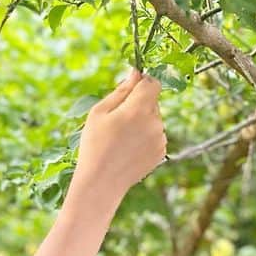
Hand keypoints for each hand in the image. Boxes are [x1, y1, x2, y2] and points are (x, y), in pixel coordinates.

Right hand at [75, 68, 166, 197]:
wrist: (102, 182)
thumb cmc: (95, 145)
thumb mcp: (100, 112)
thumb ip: (121, 90)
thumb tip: (136, 73)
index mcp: (139, 109)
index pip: (153, 83)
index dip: (142, 83)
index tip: (130, 89)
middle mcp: (155, 122)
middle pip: (153, 102)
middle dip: (139, 104)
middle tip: (117, 120)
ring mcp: (160, 139)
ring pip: (154, 119)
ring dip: (142, 122)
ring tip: (121, 138)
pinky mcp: (161, 152)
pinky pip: (155, 135)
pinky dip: (145, 137)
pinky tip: (128, 148)